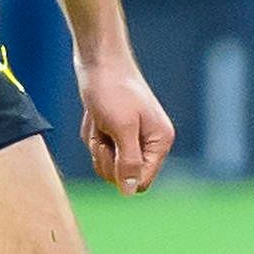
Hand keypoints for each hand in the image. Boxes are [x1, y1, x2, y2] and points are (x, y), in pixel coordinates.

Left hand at [74, 46, 173, 194]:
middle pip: (122, 176)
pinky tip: (95, 117)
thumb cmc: (112, 89)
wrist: (98, 60)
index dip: (121, 171)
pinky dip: (93, 135)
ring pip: (108, 163)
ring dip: (97, 144)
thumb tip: (131, 192)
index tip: (112, 145)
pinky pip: (100, 149)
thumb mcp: (121, 128)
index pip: (141, 182)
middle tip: (104, 129)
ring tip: (100, 120)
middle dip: (106, 155)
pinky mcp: (117, 132)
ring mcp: (133, 138)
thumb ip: (129, 162)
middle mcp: (150, 142)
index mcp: (160, 141)